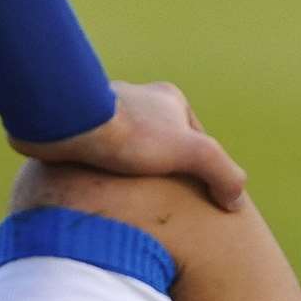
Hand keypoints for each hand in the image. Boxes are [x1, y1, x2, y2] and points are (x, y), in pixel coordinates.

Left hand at [11, 80, 246, 209]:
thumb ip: (222, 174)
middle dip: (162, 170)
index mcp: (168, 98)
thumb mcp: (192, 155)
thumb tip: (236, 201)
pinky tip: (100, 192)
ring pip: (127, 149)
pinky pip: (98, 155)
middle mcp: (137, 99)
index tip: (193, 196)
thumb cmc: (130, 136)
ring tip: (131, 201)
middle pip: (160, 144)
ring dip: (130, 172)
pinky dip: (103, 172)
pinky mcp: (77, 126)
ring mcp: (105, 112)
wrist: (65, 125)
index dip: (198, 169)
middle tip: (162, 202)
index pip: (195, 140)